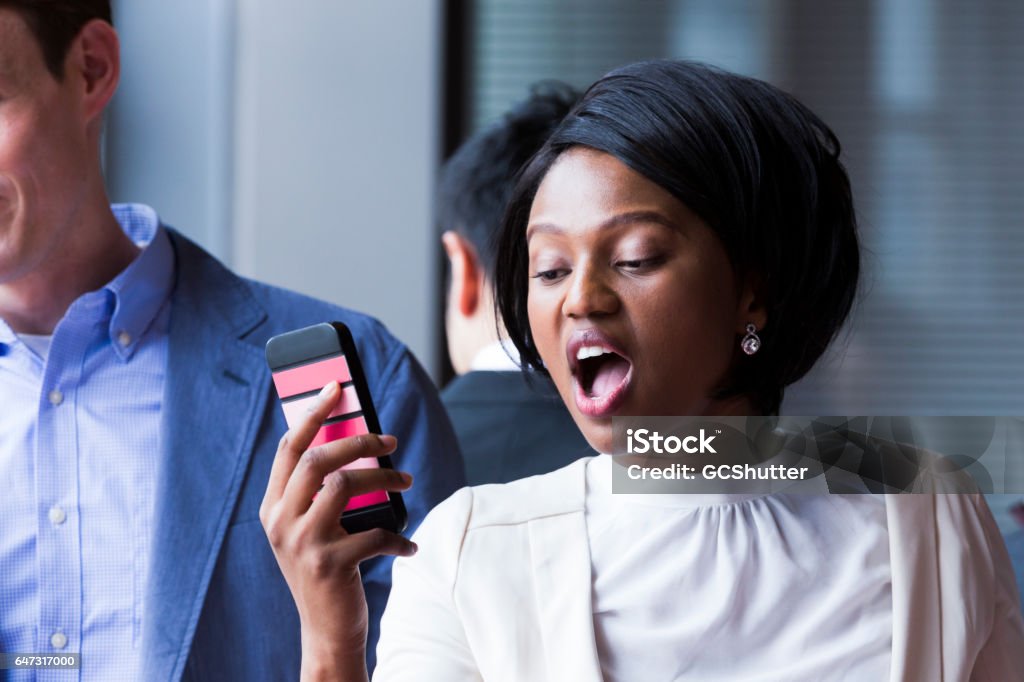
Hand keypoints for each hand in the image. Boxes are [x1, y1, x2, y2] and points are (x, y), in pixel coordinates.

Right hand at [260, 381, 416, 681]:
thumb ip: (322, 491)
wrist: (327, 632)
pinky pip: (374, 533)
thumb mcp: (313, 529)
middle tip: (389, 439)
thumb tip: (358, 439)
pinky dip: (398, 537)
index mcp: (273, 508)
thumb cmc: (328, 570)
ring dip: (383, 478)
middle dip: (357, 440)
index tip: (336, 385)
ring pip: (344, 485)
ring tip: (405, 482)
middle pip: (316, 459)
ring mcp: (302, 544)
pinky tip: (409, 546)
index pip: (289, 448)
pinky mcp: (329, 565)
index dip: (312, 412)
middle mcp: (280, 522)